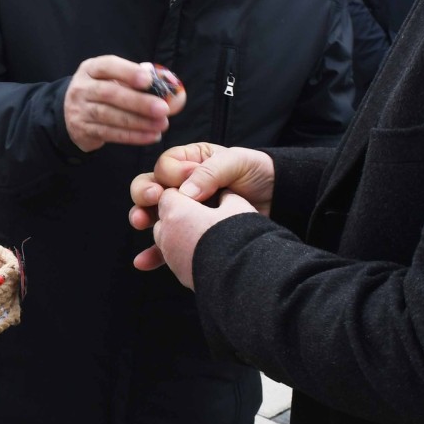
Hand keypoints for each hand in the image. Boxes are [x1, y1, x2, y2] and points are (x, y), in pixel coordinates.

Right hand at [64, 56, 174, 152]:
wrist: (71, 114)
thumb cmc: (102, 92)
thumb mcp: (111, 79)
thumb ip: (135, 80)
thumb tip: (165, 86)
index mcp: (91, 69)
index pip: (108, 66)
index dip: (128, 72)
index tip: (149, 80)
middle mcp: (81, 88)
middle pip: (110, 94)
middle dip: (139, 102)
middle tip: (163, 109)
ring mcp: (79, 110)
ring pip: (110, 116)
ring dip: (139, 122)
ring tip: (162, 124)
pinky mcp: (83, 130)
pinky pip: (110, 134)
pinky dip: (133, 136)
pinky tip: (151, 136)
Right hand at [130, 144, 274, 272]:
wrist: (281, 199)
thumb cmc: (259, 173)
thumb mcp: (236, 162)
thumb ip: (209, 172)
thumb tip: (185, 194)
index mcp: (190, 162)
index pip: (165, 166)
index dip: (169, 175)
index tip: (181, 182)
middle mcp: (182, 185)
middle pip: (150, 187)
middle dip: (144, 194)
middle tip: (152, 200)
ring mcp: (185, 211)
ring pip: (153, 214)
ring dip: (142, 218)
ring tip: (141, 223)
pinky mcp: (191, 234)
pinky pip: (169, 244)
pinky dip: (154, 253)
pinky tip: (144, 261)